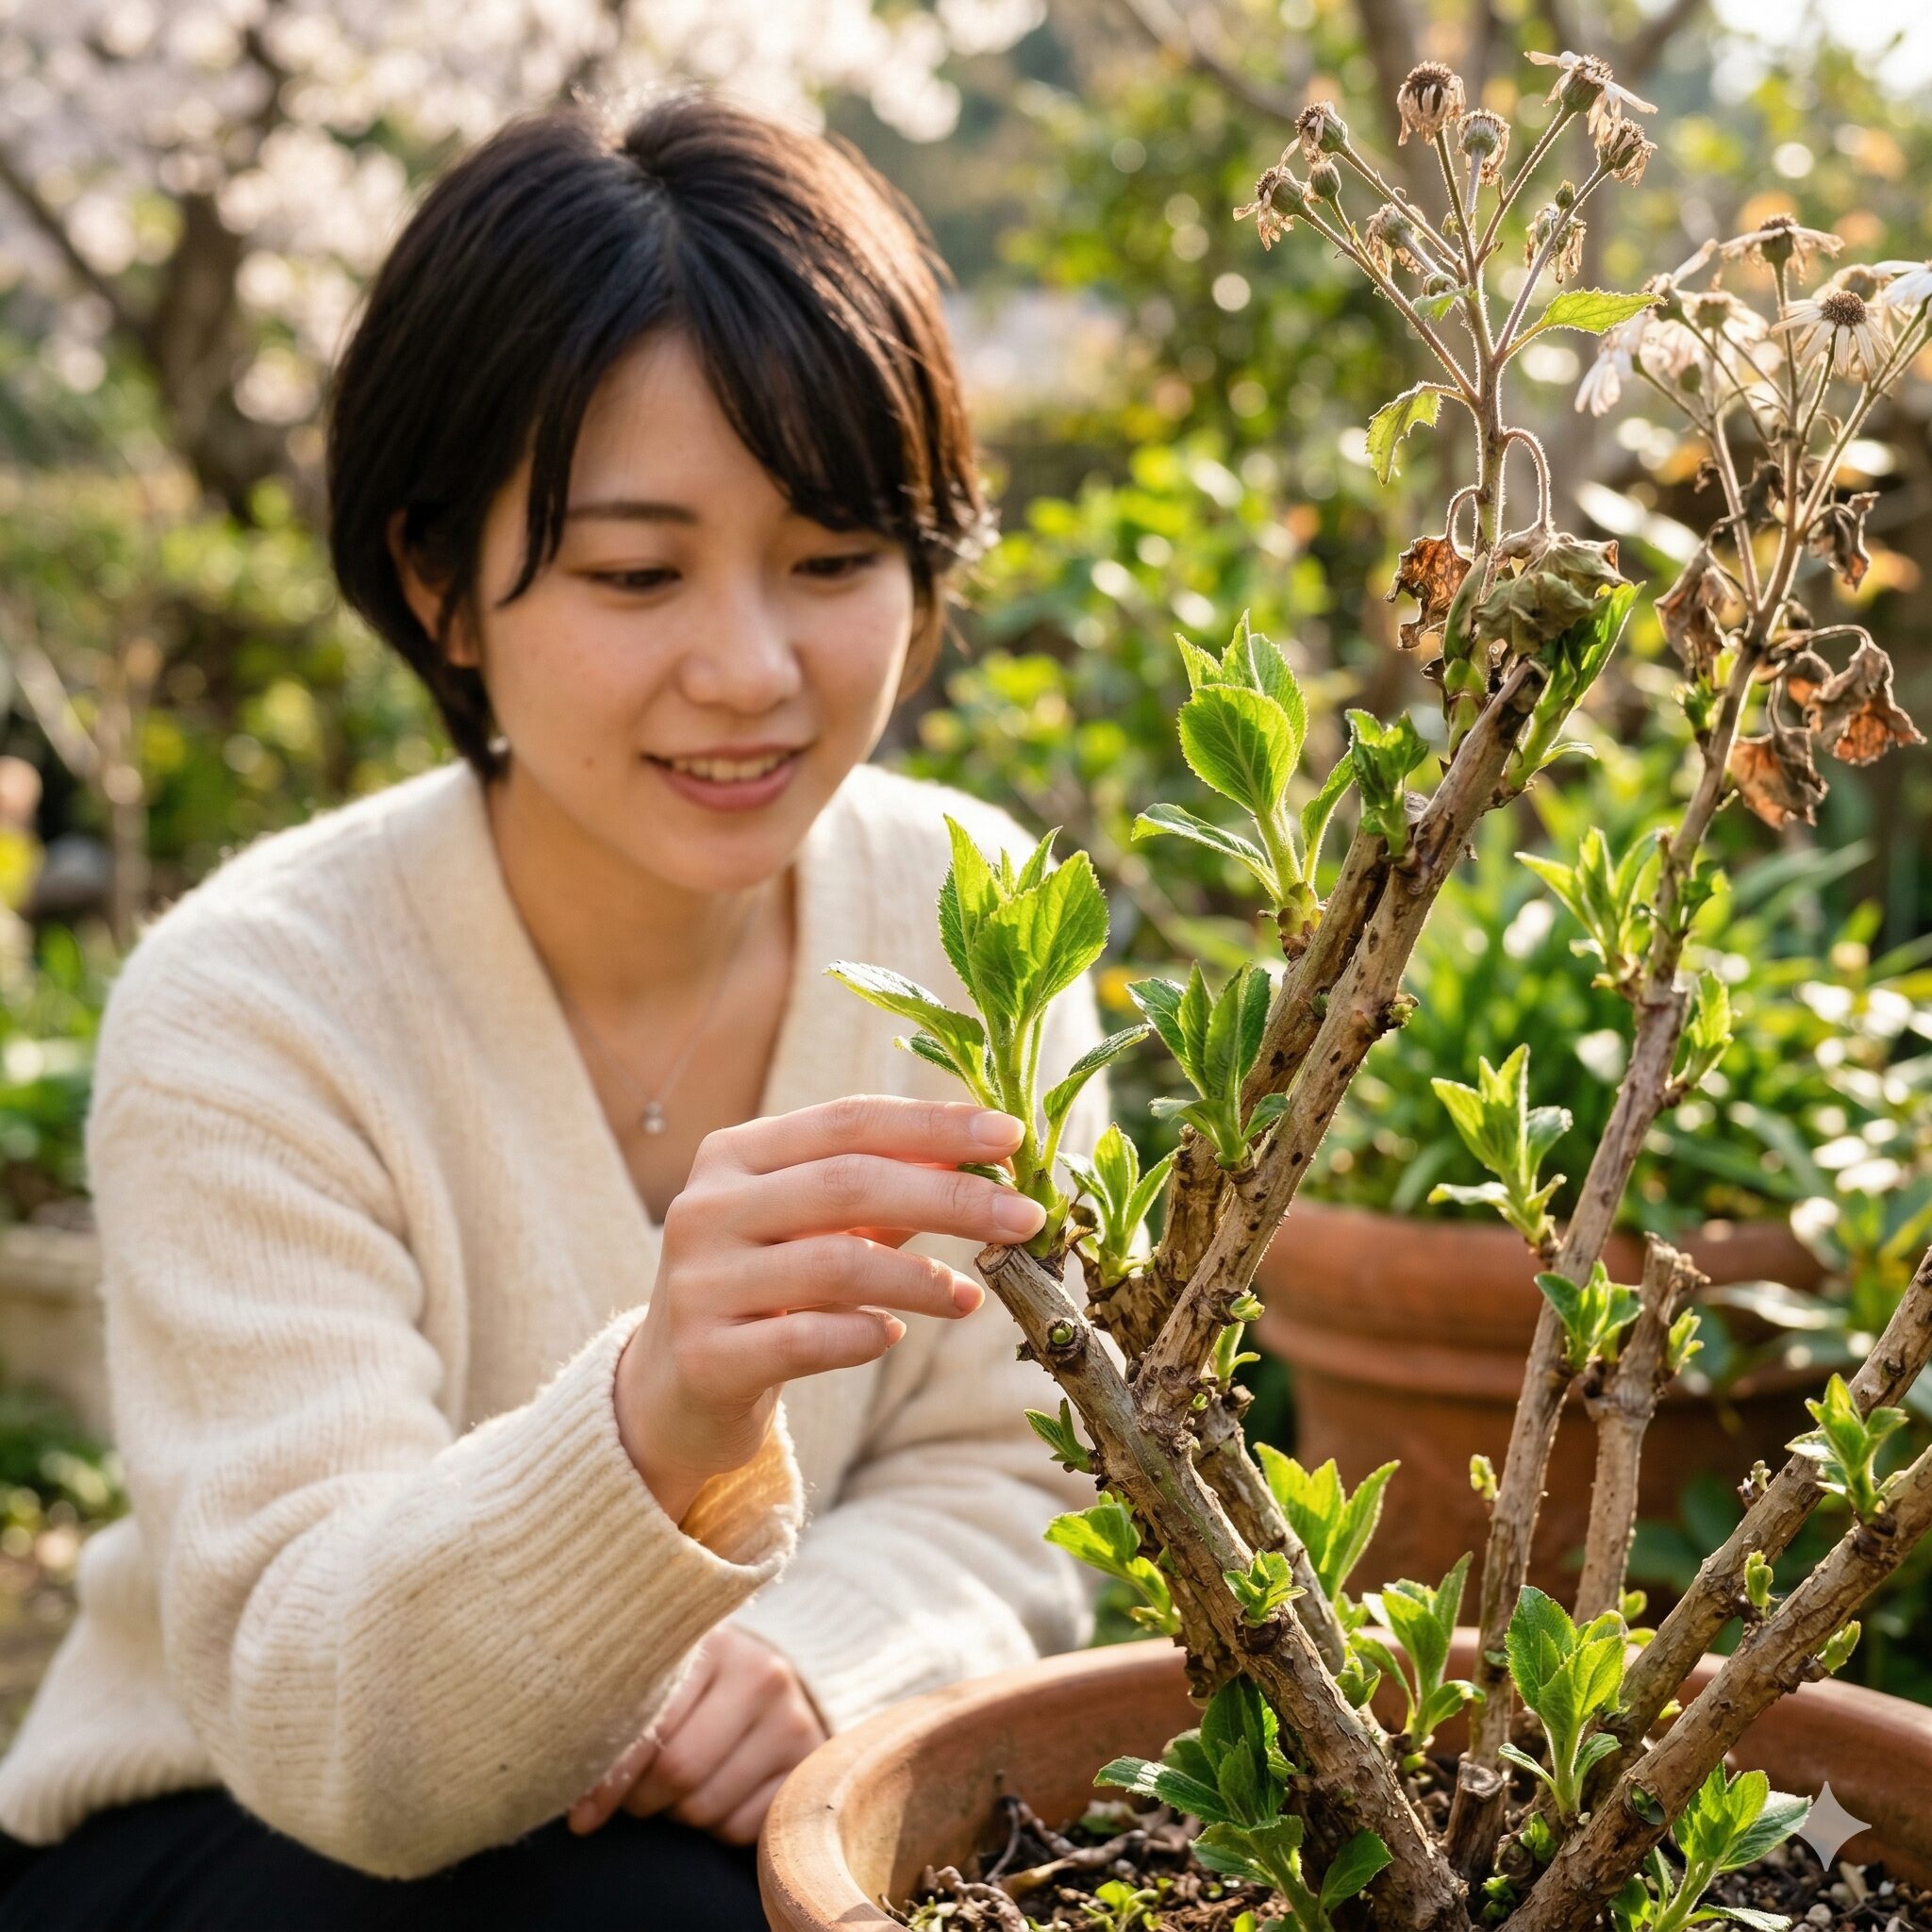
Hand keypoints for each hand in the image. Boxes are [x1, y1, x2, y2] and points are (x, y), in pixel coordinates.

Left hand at [568, 1625, 826, 1845]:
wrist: (775, 1684)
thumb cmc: (698, 1688)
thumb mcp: (666, 1683)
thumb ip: (624, 1725)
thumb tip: (580, 1815)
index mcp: (713, 1642)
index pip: (649, 1724)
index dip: (608, 1780)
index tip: (582, 1817)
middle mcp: (761, 1673)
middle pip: (678, 1771)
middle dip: (645, 1799)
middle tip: (639, 1795)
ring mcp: (792, 1719)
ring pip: (706, 1807)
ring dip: (681, 1814)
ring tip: (684, 1787)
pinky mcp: (810, 1767)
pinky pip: (742, 1829)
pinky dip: (720, 1828)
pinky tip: (724, 1794)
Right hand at [615, 1095, 1044, 1520]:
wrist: (671, 1393)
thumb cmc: (763, 1291)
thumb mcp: (812, 1228)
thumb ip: (883, 1191)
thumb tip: (985, 1158)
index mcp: (734, 1156)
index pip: (848, 1121)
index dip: (934, 1125)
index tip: (1010, 1137)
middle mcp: (707, 1208)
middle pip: (849, 1183)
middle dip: (950, 1197)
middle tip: (1026, 1217)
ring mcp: (699, 1283)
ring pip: (834, 1263)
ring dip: (921, 1278)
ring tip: (971, 1297)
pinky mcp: (705, 1358)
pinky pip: (805, 1339)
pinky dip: (863, 1335)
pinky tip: (892, 1336)